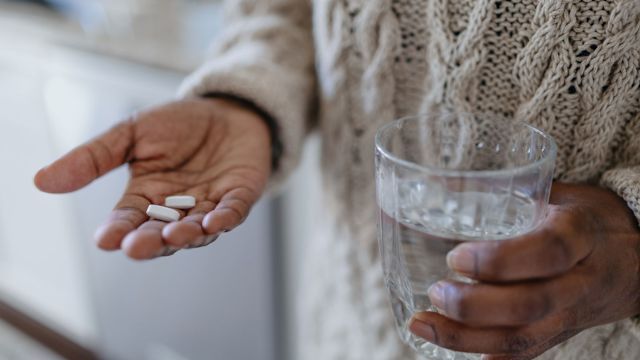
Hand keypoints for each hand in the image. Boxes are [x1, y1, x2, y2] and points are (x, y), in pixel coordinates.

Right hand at [34, 98, 271, 259]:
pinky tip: (215, 222)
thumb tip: (41, 181)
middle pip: (161, 232)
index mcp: (146, 197)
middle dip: (150, 241)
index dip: (117, 231)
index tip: (104, 240)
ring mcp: (210, 204)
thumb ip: (94, 158)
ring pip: (196, 229)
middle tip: (136, 248)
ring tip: (174, 235)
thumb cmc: (178, 124)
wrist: (226, 110)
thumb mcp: (132, 134)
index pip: (128, 220)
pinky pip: (233, 212)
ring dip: (186, 234)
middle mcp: (177, 208)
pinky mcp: (239, 196)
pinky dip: (225, 218)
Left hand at [409, 183, 639, 358]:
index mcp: (581, 234)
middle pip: (531, 304)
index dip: (499, 260)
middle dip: (474, 305)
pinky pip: (526, 354)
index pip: (547, 252)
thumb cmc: (585, 218)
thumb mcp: (557, 194)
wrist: (634, 259)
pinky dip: (487, 356)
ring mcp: (572, 314)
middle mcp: (580, 280)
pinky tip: (450, 348)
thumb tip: (437, 180)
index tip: (455, 257)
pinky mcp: (562, 334)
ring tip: (423, 323)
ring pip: (523, 338)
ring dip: (466, 337)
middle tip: (436, 291)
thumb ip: (507, 190)